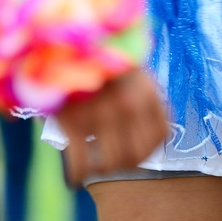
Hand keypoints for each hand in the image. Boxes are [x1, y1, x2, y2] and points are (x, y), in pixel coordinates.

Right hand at [59, 70, 168, 185]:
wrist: (61, 44)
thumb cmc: (95, 60)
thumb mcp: (127, 69)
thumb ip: (141, 98)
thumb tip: (144, 133)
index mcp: (147, 92)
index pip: (160, 135)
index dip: (149, 149)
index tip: (136, 152)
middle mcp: (130, 105)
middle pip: (136, 155)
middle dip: (123, 164)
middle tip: (111, 161)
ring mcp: (102, 113)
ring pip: (111, 164)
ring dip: (101, 169)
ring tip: (93, 165)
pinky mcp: (74, 121)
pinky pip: (81, 163)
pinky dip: (78, 175)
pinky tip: (75, 176)